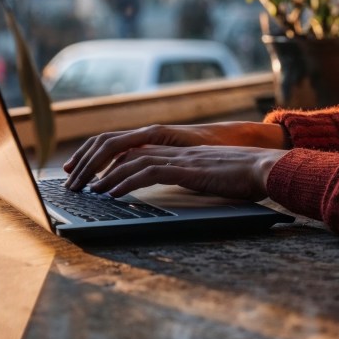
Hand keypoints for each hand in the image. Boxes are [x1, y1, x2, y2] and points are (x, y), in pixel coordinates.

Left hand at [62, 122, 286, 189]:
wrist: (265, 167)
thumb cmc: (242, 174)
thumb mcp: (208, 173)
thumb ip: (189, 174)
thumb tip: (178, 183)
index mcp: (175, 148)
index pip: (130, 145)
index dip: (103, 154)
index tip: (83, 169)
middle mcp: (172, 147)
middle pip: (123, 147)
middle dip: (94, 162)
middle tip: (73, 179)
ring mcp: (179, 156)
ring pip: (131, 159)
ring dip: (105, 175)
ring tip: (87, 189)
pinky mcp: (186, 168)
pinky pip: (148, 172)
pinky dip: (127, 181)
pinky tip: (113, 192)